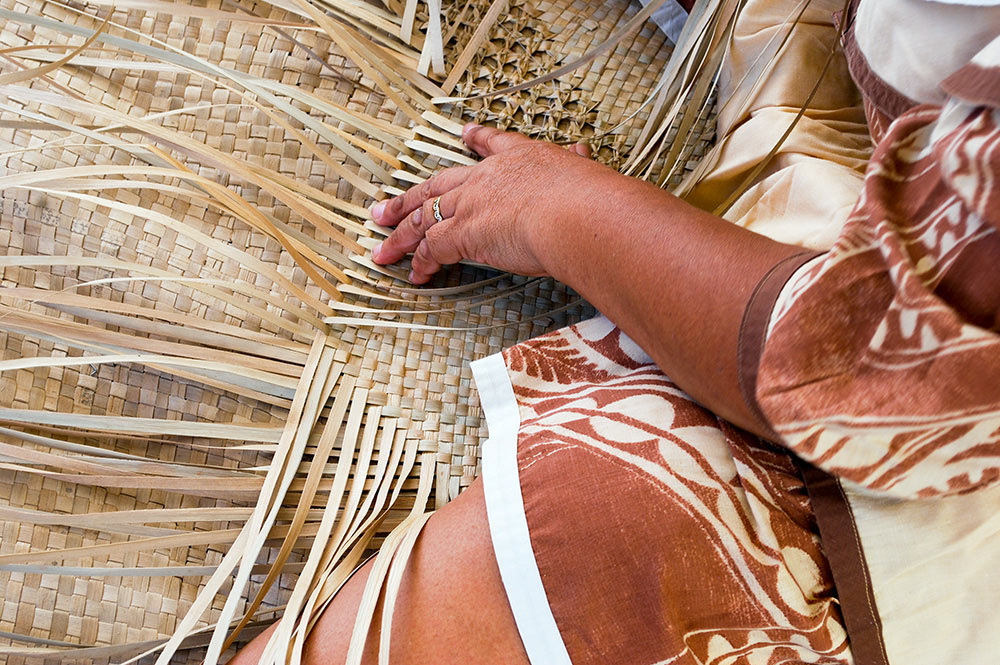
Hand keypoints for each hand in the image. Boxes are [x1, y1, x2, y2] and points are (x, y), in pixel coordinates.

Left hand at [370, 124, 614, 283]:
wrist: (575, 211)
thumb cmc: (587, 196)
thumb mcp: (583, 172)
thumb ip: (578, 166)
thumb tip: (583, 153)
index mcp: (518, 159)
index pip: (492, 145)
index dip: (476, 141)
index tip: (465, 135)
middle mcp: (486, 179)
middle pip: (436, 185)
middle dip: (409, 199)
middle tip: (385, 208)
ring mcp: (470, 205)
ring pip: (424, 217)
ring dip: (401, 235)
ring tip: (383, 248)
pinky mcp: (462, 233)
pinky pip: (432, 249)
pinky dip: (420, 263)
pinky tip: (414, 274)